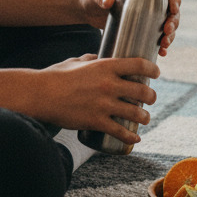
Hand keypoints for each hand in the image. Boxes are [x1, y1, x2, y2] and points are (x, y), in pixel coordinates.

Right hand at [32, 54, 159, 145]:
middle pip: (142, 91)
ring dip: (145, 117)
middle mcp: (108, 84)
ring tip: (145, 118)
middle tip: (151, 98)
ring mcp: (104, 104)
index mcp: (105, 66)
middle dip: (151, 96)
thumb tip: (98, 57)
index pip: (138, 65)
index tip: (156, 73)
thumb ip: (90, 59)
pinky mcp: (97, 121)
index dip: (152, 69)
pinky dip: (131, 137)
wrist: (40, 94)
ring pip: (136, 113)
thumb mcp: (76, 62)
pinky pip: (120, 132)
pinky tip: (135, 139)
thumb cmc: (56, 76)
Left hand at [79, 0, 181, 55]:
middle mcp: (148, 3)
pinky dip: (161, 45)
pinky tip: (161, 53)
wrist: (86, 10)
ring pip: (167, 25)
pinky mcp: (140, 30)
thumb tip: (108, 1)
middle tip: (166, 32)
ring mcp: (146, 17)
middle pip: (170, 11)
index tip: (173, 9)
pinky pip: (157, 37)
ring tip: (164, 46)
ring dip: (170, 36)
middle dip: (173, 22)